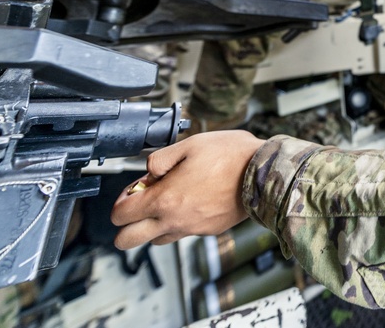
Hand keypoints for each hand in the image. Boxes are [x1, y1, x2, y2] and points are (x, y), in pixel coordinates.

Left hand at [111, 130, 264, 248]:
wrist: (263, 173)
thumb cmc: (230, 155)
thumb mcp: (190, 144)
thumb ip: (160, 159)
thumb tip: (149, 172)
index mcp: (164, 199)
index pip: (121, 215)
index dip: (121, 201)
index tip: (134, 190)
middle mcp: (174, 220)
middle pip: (128, 240)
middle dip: (125, 226)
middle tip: (140, 205)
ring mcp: (192, 229)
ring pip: (155, 240)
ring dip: (153, 225)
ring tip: (169, 202)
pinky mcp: (209, 231)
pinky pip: (183, 233)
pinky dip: (180, 222)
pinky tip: (193, 201)